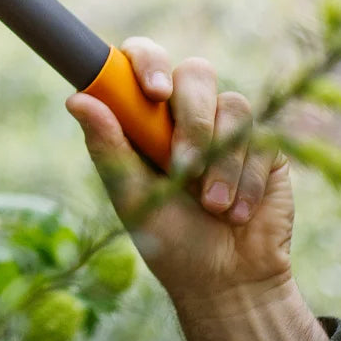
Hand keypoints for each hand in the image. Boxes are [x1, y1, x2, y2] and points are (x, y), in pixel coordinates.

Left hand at [67, 39, 325, 340]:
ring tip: (211, 206)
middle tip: (183, 167)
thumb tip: (75, 99)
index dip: (148, 61)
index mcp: (147, 113)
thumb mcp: (130, 194)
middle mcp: (187, 111)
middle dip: (192, 121)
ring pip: (233, 105)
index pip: (144, 59)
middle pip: (195, 73)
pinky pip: (261, 140)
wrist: (225, 280)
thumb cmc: (167, 236)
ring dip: (220, 161)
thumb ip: (107, 146)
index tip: (154, 92)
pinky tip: (236, 213)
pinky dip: (246, 180)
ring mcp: (229, 126)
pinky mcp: (265, 147)